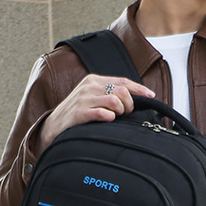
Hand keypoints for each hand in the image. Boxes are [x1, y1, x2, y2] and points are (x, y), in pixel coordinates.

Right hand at [37, 74, 154, 152]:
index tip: (151, 96)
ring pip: (115, 101)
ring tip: (115, 117)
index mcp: (94, 80)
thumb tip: (134, 99)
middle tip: (126, 113)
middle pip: (122, 91)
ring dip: (120, 111)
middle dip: (129, 104)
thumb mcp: (92, 98)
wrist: (54, 125)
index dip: (139, 89)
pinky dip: (109, 117)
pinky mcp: (79, 112)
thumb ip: (109, 94)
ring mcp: (84, 99)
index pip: (122, 81)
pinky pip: (102, 113)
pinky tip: (108, 120)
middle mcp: (89, 86)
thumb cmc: (78, 113)